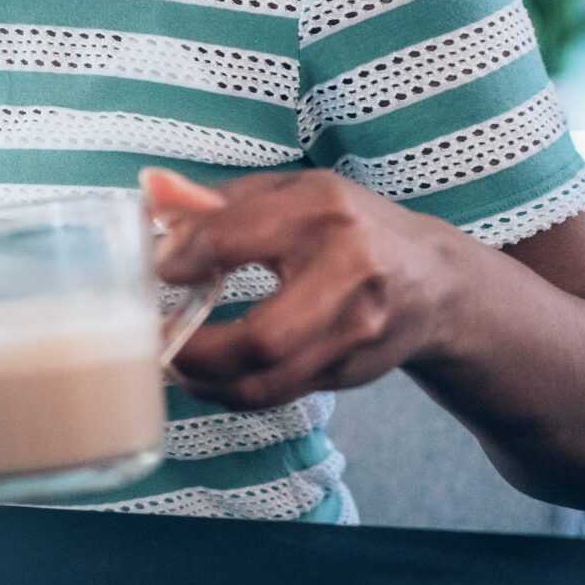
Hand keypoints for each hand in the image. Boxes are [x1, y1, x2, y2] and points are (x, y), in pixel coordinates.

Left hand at [141, 167, 474, 411]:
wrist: (435, 281)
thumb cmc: (346, 226)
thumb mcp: (290, 193)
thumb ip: (217, 199)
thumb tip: (149, 189)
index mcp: (321, 213)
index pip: (232, 239)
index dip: (181, 257)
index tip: (156, 267)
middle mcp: (347, 276)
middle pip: (262, 337)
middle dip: (194, 349)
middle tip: (153, 337)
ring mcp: (354, 334)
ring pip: (267, 383)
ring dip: (203, 381)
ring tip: (169, 362)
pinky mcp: (350, 372)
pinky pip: (275, 395)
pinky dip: (227, 392)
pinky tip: (202, 375)